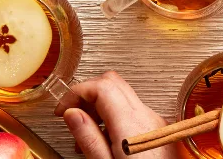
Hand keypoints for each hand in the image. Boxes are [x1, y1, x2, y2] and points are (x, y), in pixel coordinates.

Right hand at [55, 71, 180, 158]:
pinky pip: (133, 110)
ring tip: (86, 133)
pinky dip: (114, 115)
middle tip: (71, 114)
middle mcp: (147, 117)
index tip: (62, 109)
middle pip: (113, 82)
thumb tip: (72, 113)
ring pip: (123, 94)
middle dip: (87, 93)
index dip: (76, 91)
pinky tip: (105, 140)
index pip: (101, 86)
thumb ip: (89, 138)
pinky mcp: (160, 130)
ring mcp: (156, 121)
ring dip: (100, 105)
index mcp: (131, 125)